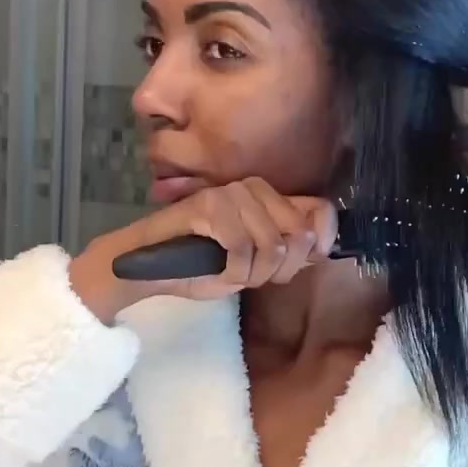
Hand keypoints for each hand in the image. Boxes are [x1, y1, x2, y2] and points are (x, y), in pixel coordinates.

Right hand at [69, 178, 339, 319]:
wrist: (146, 267)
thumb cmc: (198, 265)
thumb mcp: (254, 264)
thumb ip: (287, 253)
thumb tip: (320, 248)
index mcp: (268, 197)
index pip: (321, 211)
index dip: (319, 245)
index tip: (295, 268)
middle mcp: (253, 188)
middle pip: (299, 234)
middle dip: (280, 269)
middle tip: (252, 278)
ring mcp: (230, 194)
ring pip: (272, 244)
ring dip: (253, 273)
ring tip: (229, 274)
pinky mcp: (209, 205)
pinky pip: (242, 247)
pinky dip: (233, 271)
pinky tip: (218, 272)